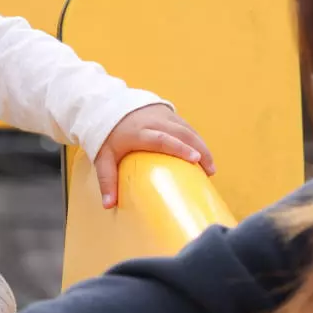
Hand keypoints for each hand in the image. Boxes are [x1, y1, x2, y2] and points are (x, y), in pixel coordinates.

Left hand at [96, 103, 215, 207]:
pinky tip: (203, 154)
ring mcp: (163, 115)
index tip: (195, 159)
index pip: (163, 139)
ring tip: (210, 166)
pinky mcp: (168, 113)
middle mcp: (153, 121)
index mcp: (138, 132)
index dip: (180, 148)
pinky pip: (186, 126)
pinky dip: (197, 139)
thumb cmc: (106, 135)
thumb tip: (108, 205)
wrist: (107, 106)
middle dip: (199, 150)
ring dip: (202, 146)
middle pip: (182, 134)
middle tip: (210, 170)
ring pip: (188, 129)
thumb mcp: (102, 157)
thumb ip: (107, 180)